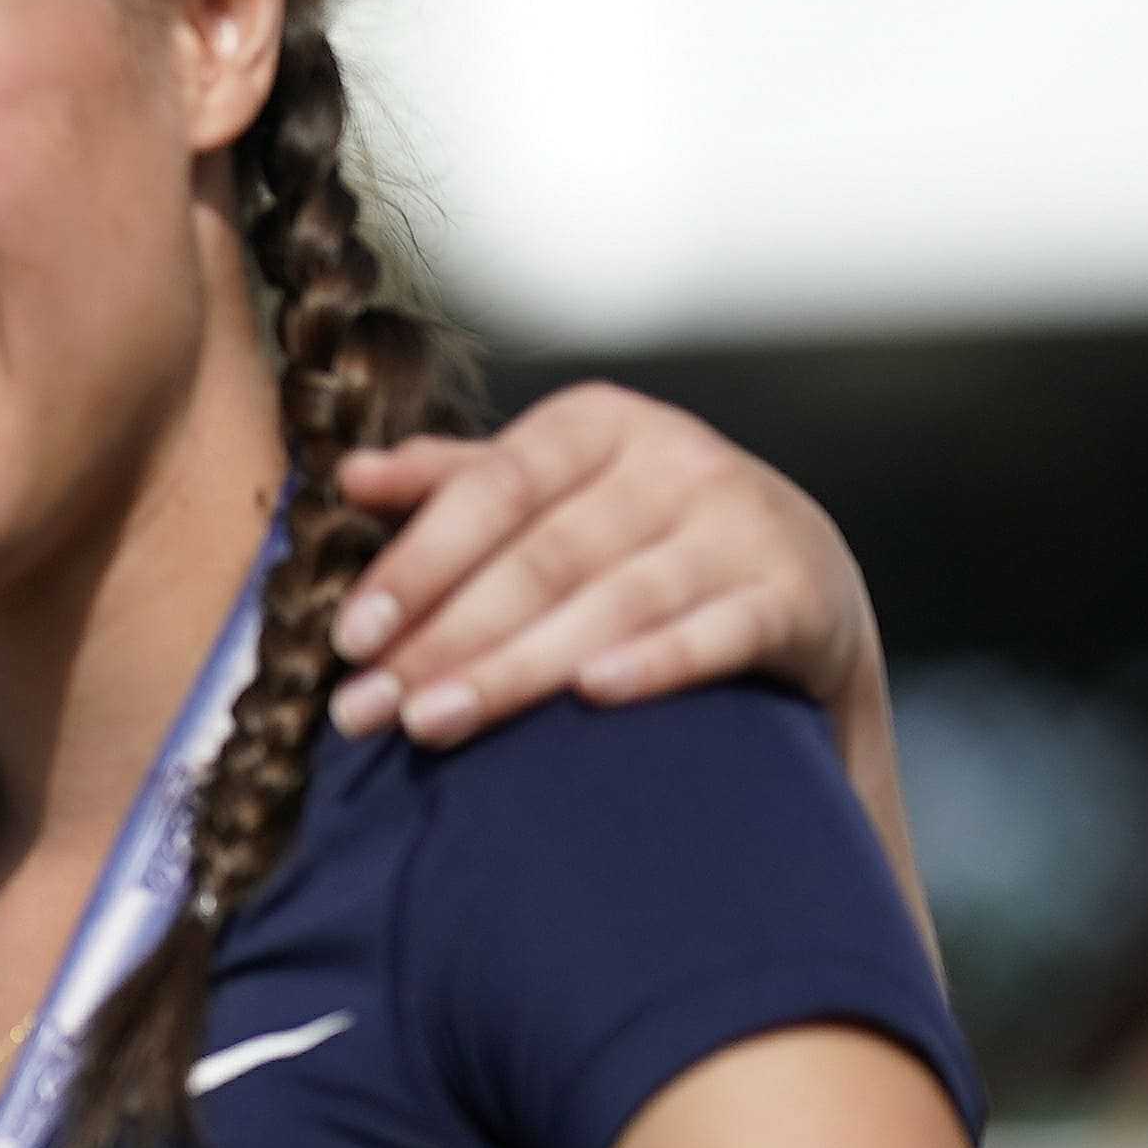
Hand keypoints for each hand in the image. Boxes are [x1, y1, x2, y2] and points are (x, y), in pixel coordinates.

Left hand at [325, 388, 876, 750]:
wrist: (798, 586)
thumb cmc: (636, 539)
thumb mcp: (550, 494)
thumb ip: (453, 483)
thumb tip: (348, 475)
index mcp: (600, 424)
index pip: (491, 490)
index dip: (416, 563)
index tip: (350, 637)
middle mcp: (678, 460)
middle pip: (541, 559)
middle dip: (445, 639)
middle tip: (369, 709)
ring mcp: (746, 525)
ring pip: (613, 602)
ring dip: (516, 669)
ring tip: (433, 724)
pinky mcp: (799, 596)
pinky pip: (721, 631)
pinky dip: (658, 660)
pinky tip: (593, 696)